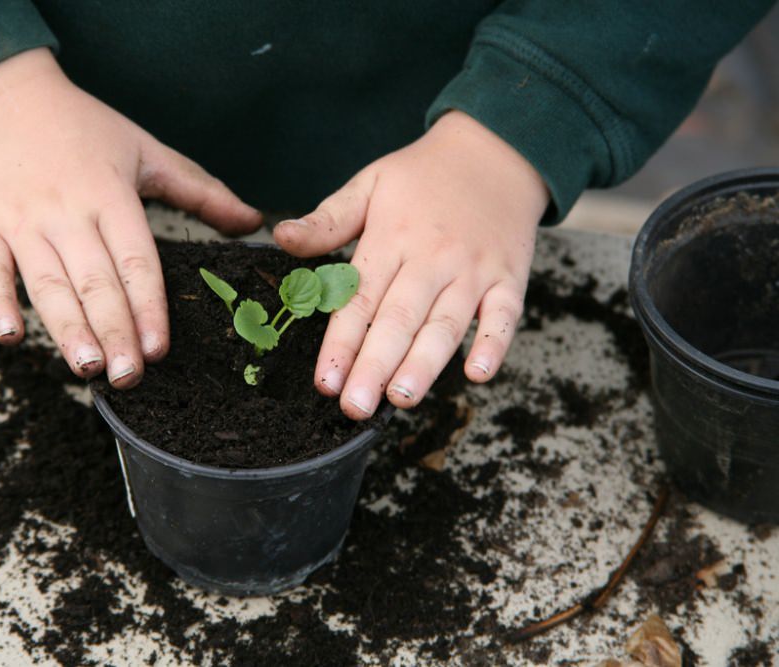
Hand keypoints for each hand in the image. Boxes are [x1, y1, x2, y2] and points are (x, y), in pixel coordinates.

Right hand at [0, 48, 260, 386]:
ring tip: (86, 368)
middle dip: (114, 332)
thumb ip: (201, 192)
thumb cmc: (80, 126)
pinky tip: (11, 338)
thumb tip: (254, 223)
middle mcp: (67, 212)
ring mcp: (21, 221)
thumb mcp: (146, 150)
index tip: (159, 349)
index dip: (148, 307)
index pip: (135, 261)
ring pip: (47, 284)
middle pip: (94, 281)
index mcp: (110, 195)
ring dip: (67, 329)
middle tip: (130, 377)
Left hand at [274, 111, 548, 418]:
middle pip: (398, 320)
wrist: (496, 150)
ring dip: (424, 365)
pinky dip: (493, 344)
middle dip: (374, 367)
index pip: (359, 300)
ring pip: (446, 324)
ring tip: (401, 399)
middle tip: (355, 407)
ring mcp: (473, 271)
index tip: (324, 382)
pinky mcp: (510, 278)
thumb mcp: (368, 184)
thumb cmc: (422, 176)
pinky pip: (504, 315)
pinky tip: (477, 374)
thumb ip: (327, 220)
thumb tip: (280, 238)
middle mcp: (431, 259)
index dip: (341, 344)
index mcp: (390, 239)